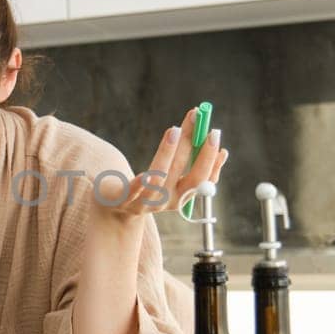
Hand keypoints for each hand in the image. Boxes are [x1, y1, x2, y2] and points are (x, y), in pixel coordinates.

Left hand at [98, 107, 227, 221]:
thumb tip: (220, 149)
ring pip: (159, 177)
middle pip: (188, 177)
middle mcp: (167, 202)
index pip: (203, 180)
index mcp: (181, 197)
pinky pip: (133, 191)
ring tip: (174, 130)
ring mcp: (146, 202)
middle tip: (205, 126)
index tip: (216, 135)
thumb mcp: (170, 178)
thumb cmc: (146, 186)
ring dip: (168, 154)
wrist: (113, 207)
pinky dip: (141, 183)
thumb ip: (190, 164)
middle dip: (200, 153)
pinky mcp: (123, 200)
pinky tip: (146, 174)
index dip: (212, 160)